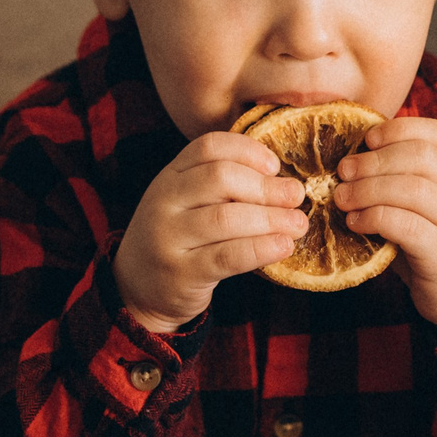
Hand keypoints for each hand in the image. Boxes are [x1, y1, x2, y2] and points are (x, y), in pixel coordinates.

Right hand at [114, 133, 308, 332]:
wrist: (138, 289)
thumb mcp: (187, 203)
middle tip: (296, 196)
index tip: (275, 166)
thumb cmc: (178, 239)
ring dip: (271, 219)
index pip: (209, 147)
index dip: (248, 150)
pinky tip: (284, 246)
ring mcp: (168, 238)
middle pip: (220, 178)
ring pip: (226, 218)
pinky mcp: (181, 273)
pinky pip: (228, 256)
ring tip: (298, 224)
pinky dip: (261, 249)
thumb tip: (284, 181)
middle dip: (266, 186)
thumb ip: (222, 187)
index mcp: (170, 177)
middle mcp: (164, 202)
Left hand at [334, 117, 436, 357]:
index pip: (433, 132)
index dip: (394, 130)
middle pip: (419, 155)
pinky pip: (407, 226)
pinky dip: (375, 219)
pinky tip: (356, 223)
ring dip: (368, 190)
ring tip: (342, 199)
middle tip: (342, 173)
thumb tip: (343, 162)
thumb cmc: (430, 248)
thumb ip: (394, 183)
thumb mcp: (418, 208)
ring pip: (413, 188)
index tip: (364, 142)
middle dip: (373, 160)